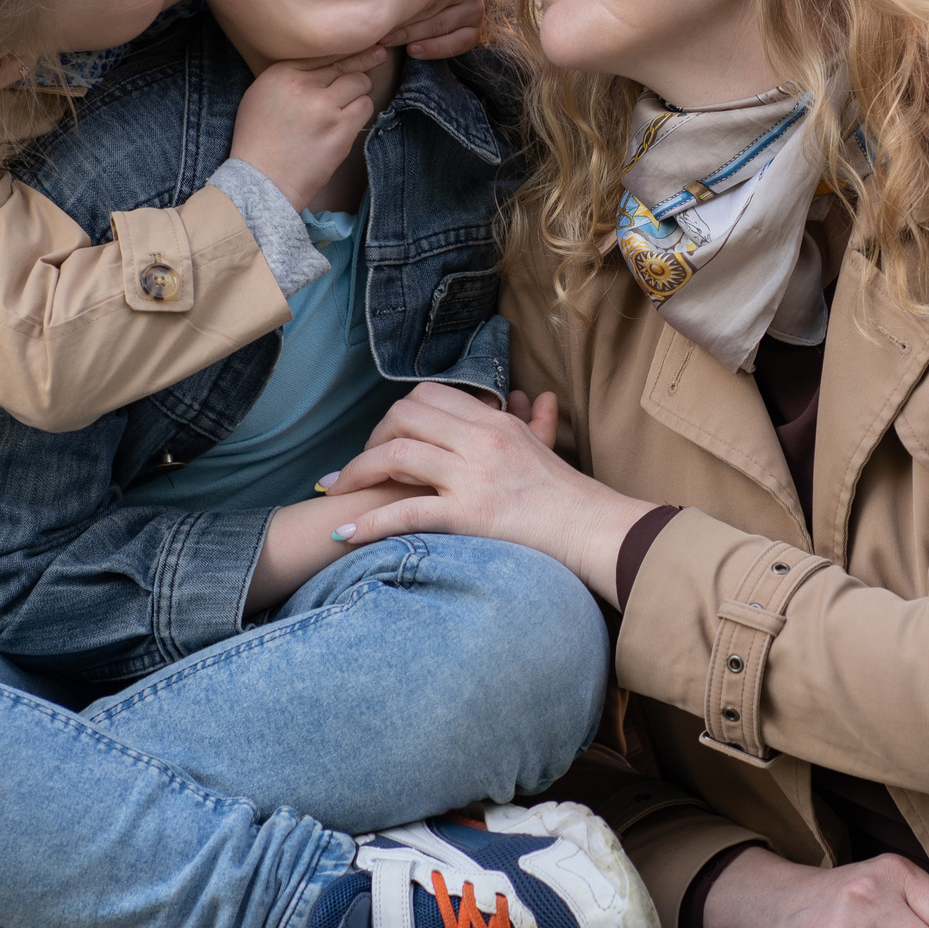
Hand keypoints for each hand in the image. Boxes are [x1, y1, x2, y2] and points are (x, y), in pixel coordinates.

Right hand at [232, 50, 387, 210]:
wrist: (262, 180)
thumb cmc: (258, 139)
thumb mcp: (260, 94)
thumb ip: (288, 74)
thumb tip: (323, 63)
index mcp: (281, 73)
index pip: (324, 53)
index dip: (346, 50)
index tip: (362, 46)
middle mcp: (304, 86)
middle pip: (346, 65)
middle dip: (361, 65)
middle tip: (376, 58)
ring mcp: (325, 109)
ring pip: (361, 84)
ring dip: (360, 91)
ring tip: (352, 100)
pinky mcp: (341, 132)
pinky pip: (365, 108)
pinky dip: (361, 110)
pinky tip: (350, 118)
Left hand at [320, 382, 654, 600]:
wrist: (593, 530)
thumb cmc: (570, 496)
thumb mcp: (546, 446)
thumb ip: (534, 418)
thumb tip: (533, 394)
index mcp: (494, 421)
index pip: (429, 395)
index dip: (396, 414)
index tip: (383, 438)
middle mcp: (480, 440)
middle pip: (404, 417)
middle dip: (370, 440)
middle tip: (355, 467)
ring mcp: (474, 476)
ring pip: (397, 456)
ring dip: (356, 473)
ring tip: (335, 492)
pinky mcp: (471, 514)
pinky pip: (407, 512)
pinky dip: (369, 523)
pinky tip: (345, 533)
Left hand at [387, 0, 485, 60]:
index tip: (378, 9)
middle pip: (431, 5)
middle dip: (401, 19)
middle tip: (377, 28)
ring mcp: (475, 4)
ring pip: (440, 25)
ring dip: (410, 35)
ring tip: (387, 40)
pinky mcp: (477, 26)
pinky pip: (459, 42)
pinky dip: (435, 49)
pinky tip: (413, 50)